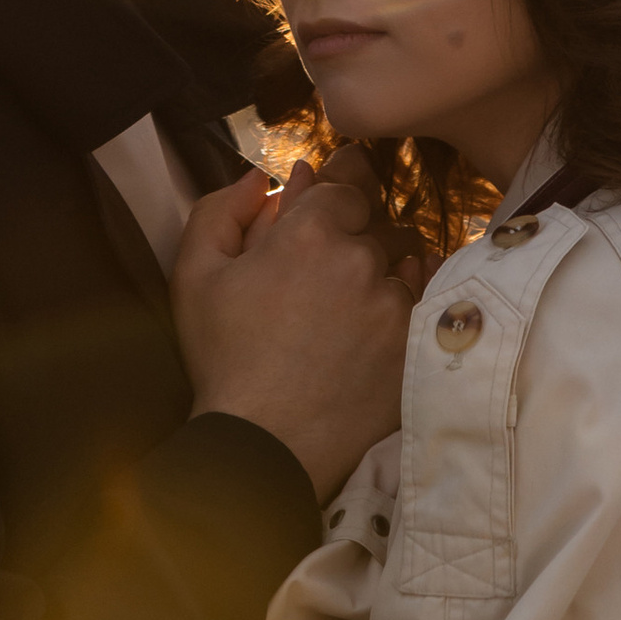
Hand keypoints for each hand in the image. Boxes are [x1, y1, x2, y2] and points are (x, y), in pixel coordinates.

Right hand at [171, 153, 417, 505]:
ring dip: (385, 263)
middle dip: (357, 230)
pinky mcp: (415, 343)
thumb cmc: (223, 358)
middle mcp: (361, 258)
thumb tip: (264, 176)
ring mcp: (394, 303)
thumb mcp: (194, 274)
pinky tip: (379, 314)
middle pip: (378, 220)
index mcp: (308, 232)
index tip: (336, 197)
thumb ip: (224, 209)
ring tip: (353, 294)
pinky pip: (426, 298)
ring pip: (406, 258)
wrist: (264, 443)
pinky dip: (407, 296)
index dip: (340, 187)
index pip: (348, 181)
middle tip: (328, 261)